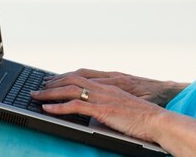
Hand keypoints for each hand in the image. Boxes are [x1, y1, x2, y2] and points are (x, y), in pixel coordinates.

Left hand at [45, 69, 187, 106]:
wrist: (158, 120)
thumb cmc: (146, 116)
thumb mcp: (126, 105)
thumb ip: (112, 104)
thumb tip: (100, 111)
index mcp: (111, 84)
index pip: (83, 76)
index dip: (66, 77)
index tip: (53, 80)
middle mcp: (105, 87)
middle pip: (73, 79)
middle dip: (54, 82)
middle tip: (39, 87)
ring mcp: (103, 97)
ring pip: (71, 89)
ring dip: (51, 92)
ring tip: (37, 96)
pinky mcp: (102, 110)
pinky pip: (75, 106)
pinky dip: (58, 107)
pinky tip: (48, 109)